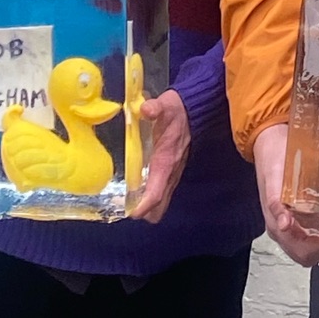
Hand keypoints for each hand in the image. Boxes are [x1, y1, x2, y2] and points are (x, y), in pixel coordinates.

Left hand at [128, 89, 190, 222]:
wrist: (195, 110)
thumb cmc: (176, 110)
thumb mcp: (166, 105)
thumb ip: (155, 107)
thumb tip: (146, 110)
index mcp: (166, 161)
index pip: (156, 193)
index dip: (144, 206)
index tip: (130, 212)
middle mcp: (170, 173)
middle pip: (159, 206)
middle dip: (143, 212)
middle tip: (123, 206)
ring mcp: (172, 174)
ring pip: (160, 202)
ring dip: (145, 206)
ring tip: (125, 200)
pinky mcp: (171, 172)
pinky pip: (160, 192)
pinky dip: (148, 198)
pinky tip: (135, 189)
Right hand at [253, 123, 318, 266]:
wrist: (269, 140)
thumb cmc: (273, 156)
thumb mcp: (275, 176)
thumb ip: (276, 201)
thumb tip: (284, 224)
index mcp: (275, 222)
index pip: (301, 250)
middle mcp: (282, 228)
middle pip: (307, 255)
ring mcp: (288, 223)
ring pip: (309, 249)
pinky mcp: (295, 215)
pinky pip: (311, 235)